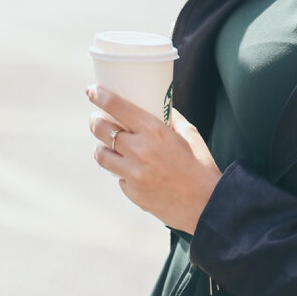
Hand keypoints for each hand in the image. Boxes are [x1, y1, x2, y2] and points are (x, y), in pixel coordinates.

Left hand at [87, 86, 221, 233]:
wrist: (205, 205)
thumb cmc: (201, 166)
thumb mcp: (189, 134)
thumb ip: (171, 119)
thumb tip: (160, 106)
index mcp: (155, 131)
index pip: (117, 107)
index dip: (100, 96)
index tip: (92, 90)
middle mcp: (139, 151)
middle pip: (102, 131)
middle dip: (95, 121)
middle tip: (95, 118)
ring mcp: (133, 174)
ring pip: (102, 156)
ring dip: (101, 147)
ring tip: (106, 143)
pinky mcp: (132, 192)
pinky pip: (118, 177)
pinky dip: (121, 170)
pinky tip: (131, 168)